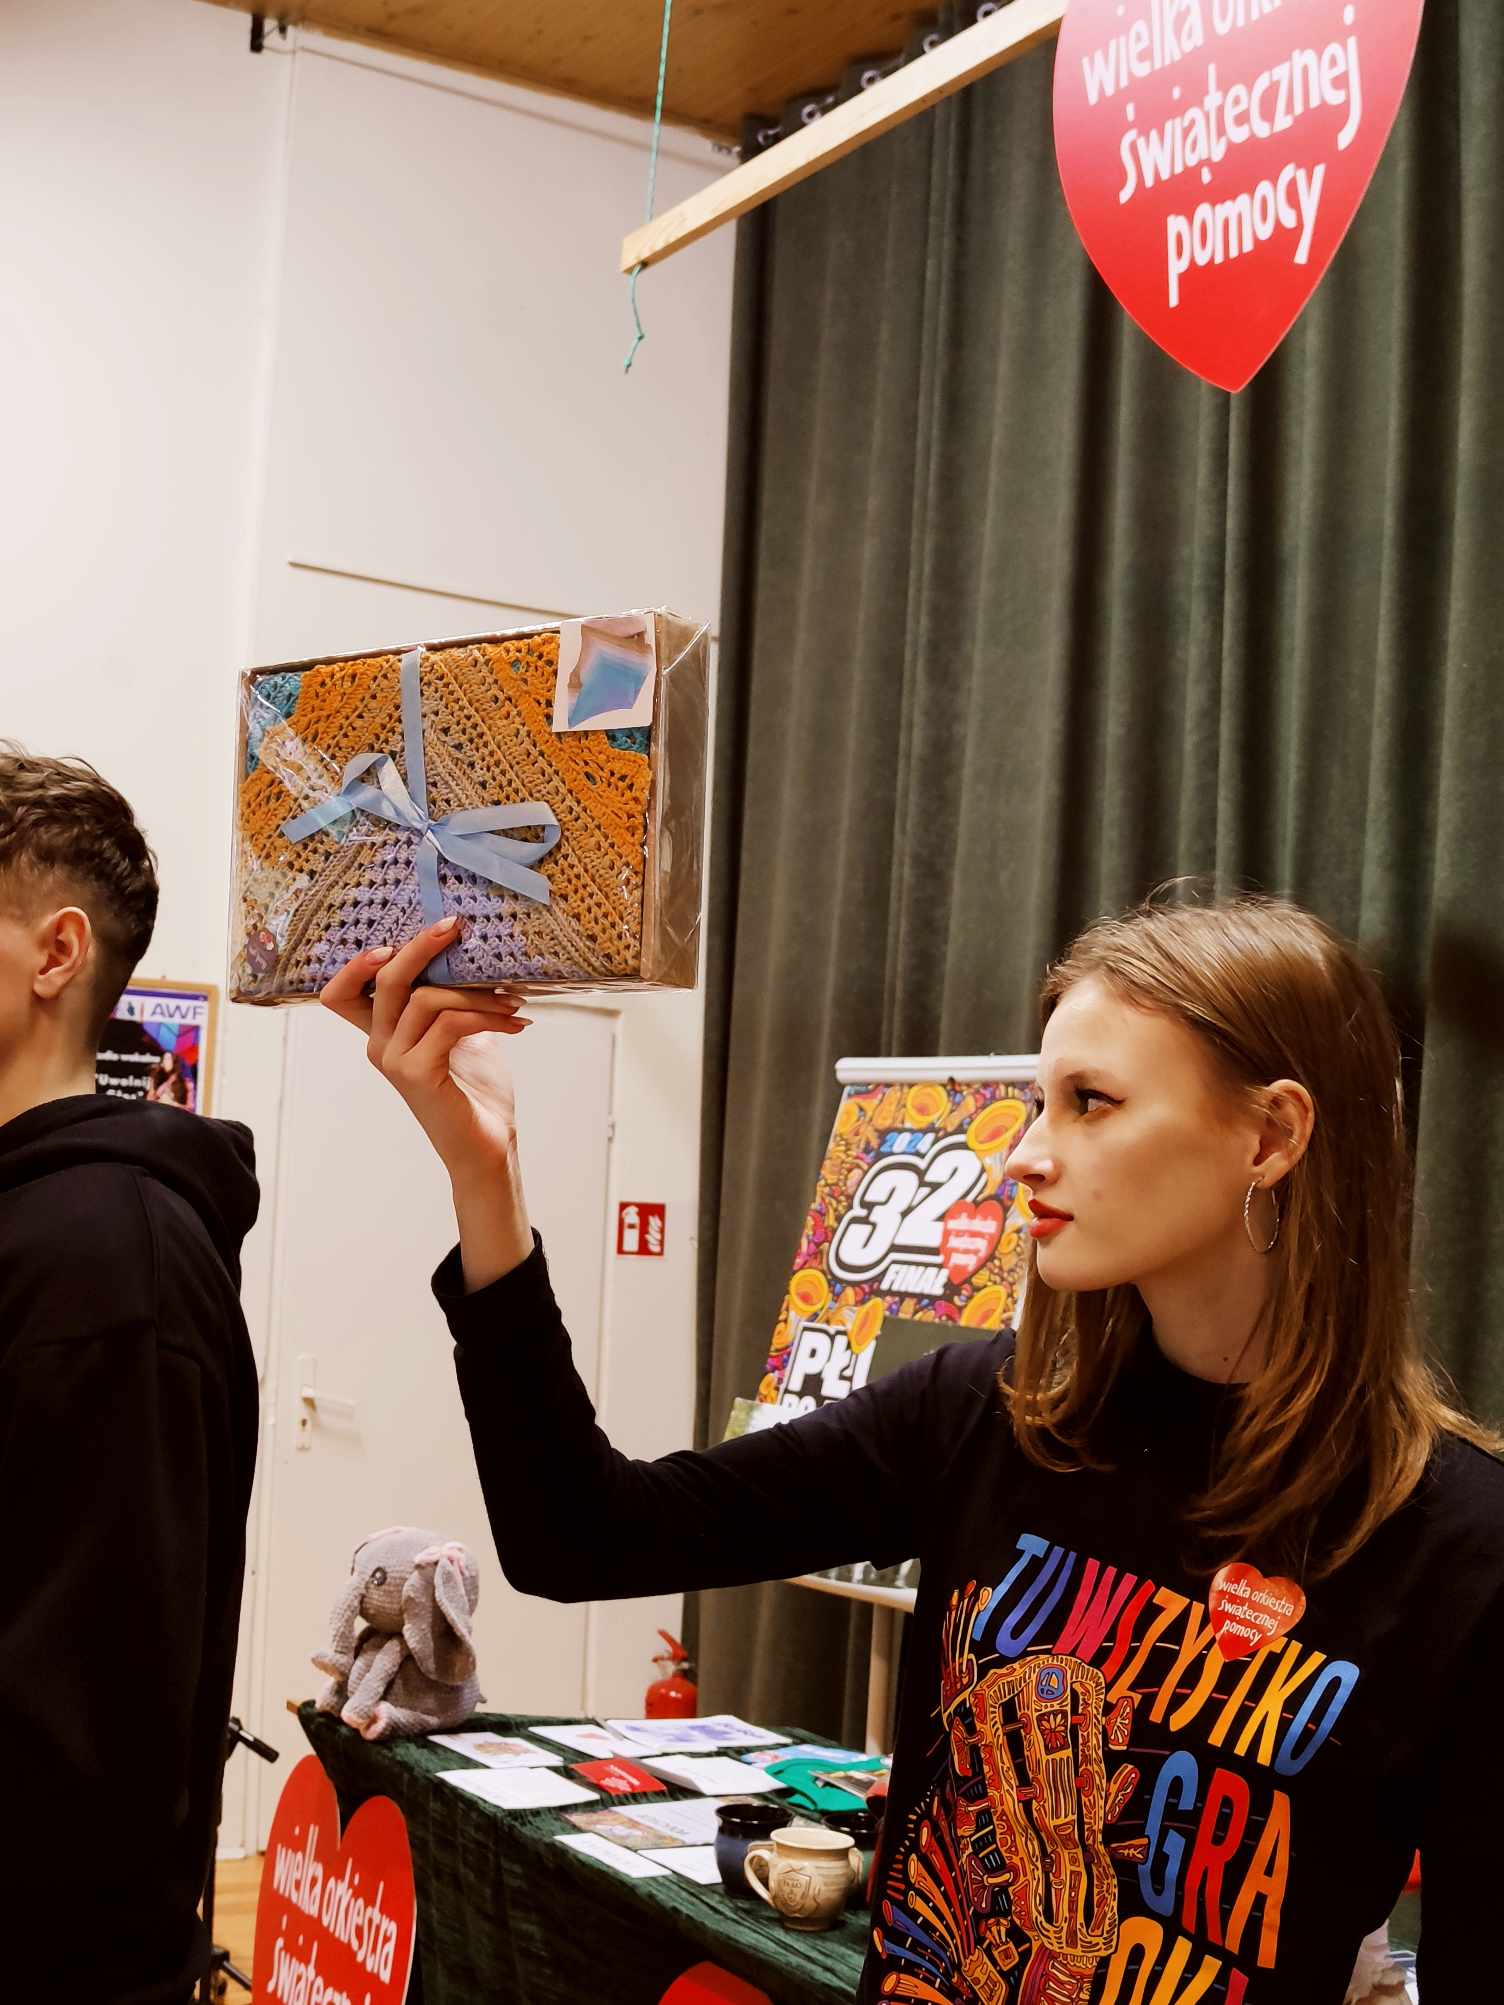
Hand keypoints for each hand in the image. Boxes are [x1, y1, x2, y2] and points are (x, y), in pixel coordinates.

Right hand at [321, 920, 537, 1287]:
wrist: (487, 1147)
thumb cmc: (476, 1093)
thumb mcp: (465, 1035)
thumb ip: (455, 1000)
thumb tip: (475, 957)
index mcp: (385, 1034)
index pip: (340, 994)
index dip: (354, 963)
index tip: (393, 939)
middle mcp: (380, 1046)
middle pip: (384, 980)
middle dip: (421, 947)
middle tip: (456, 928)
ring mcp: (395, 1060)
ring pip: (425, 998)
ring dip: (477, 993)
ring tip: (515, 1003)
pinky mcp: (416, 1074)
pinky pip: (447, 1024)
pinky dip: (484, 1016)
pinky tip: (515, 1025)